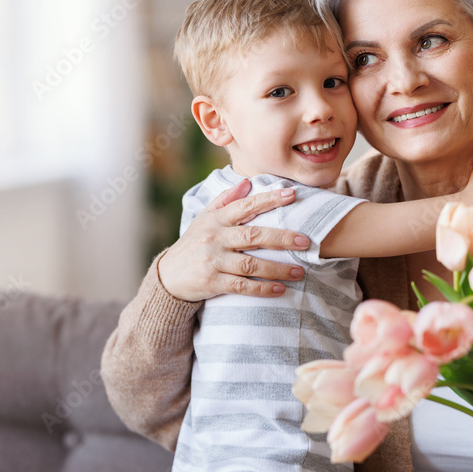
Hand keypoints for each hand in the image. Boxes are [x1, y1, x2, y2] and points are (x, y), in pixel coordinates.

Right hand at [157, 179, 311, 301]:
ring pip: (250, 264)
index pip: (245, 206)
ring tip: (299, 271)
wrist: (167, 276)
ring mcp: (213, 261)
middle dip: (281, 238)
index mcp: (216, 219)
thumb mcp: (204, 218)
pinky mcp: (212, 282)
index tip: (292, 194)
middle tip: (305, 241)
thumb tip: (247, 182)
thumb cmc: (193, 243)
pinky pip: (241, 286)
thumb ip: (226, 200)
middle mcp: (215, 238)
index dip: (269, 199)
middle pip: (253, 236)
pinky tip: (280, 289)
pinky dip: (262, 289)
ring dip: (277, 269)